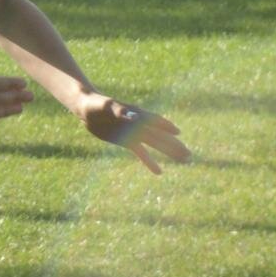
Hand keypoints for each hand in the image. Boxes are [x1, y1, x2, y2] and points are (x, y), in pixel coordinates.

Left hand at [77, 92, 191, 173]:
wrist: (86, 108)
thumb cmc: (96, 103)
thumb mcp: (105, 106)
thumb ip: (118, 111)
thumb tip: (131, 116)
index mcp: (135, 113)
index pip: (154, 120)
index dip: (165, 126)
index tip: (177, 132)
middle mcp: (138, 124)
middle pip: (160, 136)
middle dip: (174, 145)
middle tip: (189, 155)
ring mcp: (134, 133)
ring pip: (155, 144)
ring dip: (169, 152)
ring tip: (184, 160)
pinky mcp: (126, 141)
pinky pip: (141, 153)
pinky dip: (150, 162)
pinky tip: (159, 172)